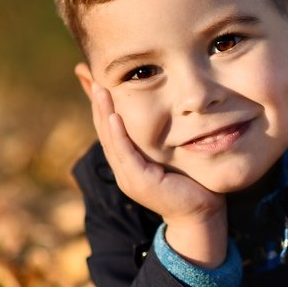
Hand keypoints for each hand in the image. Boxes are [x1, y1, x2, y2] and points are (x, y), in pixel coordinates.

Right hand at [88, 79, 227, 267]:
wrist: (202, 213)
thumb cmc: (192, 182)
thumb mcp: (172, 152)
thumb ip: (164, 134)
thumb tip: (168, 109)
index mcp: (128, 160)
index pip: (109, 125)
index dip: (99, 101)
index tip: (89, 75)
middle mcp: (123, 167)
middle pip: (104, 128)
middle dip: (96, 100)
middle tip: (85, 72)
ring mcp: (128, 176)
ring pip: (111, 139)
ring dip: (103, 112)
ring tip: (100, 89)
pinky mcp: (139, 181)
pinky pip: (125, 154)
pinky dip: (118, 135)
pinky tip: (114, 117)